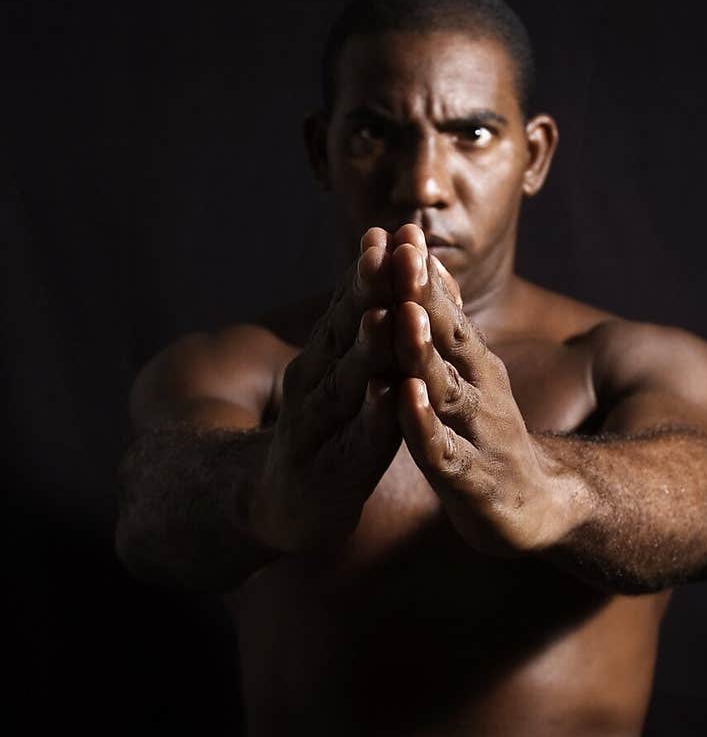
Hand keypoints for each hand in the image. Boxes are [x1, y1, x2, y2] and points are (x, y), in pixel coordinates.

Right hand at [253, 229, 400, 551]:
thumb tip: (390, 263)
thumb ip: (361, 325)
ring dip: (368, 346)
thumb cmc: (325, 434)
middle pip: (345, 332)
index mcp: (325, 359)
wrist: (281, 508)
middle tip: (392, 247)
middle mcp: (315, 384)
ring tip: (388, 312)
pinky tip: (384, 393)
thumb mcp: (340, 374)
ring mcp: (317, 428)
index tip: (396, 229)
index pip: (351, 307)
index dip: (373, 270)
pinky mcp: (329, 473)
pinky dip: (371, 416)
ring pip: (346, 381)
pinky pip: (356, 441)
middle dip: (370, 289)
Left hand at [388, 224, 556, 555]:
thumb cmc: (490, 437)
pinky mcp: (471, 478)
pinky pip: (444, 449)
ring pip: (446, 388)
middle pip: (446, 338)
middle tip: (400, 252)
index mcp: (472, 365)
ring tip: (404, 317)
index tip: (396, 231)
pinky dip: (424, 425)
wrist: (539, 509)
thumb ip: (450, 324)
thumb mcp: (473, 375)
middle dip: (420, 295)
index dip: (419, 274)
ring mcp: (478, 433)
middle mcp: (479, 390)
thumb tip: (432, 265)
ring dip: (423, 352)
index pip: (444, 311)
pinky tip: (407, 401)